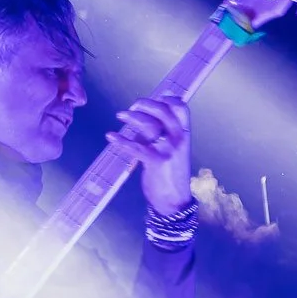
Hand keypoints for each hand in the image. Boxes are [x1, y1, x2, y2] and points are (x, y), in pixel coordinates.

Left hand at [109, 96, 192, 213]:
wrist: (174, 200)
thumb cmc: (170, 174)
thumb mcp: (173, 150)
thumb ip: (164, 134)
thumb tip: (148, 117)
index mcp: (185, 134)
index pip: (181, 108)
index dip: (168, 98)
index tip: (155, 97)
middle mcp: (179, 139)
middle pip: (164, 111)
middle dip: (146, 104)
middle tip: (133, 106)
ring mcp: (168, 149)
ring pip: (150, 124)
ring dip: (132, 117)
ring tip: (120, 115)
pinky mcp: (156, 161)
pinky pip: (136, 147)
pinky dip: (120, 140)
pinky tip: (111, 136)